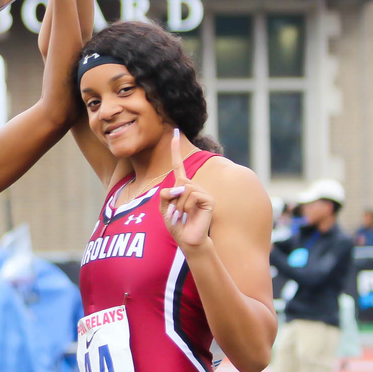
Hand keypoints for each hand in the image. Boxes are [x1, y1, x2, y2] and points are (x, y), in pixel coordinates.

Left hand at [159, 129, 213, 251]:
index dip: (175, 149)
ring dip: (179, 204)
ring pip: (184, 189)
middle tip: (175, 213)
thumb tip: (179, 186)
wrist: (188, 239)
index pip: (178, 165)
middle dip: (172, 199)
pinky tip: (190, 214)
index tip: (174, 132)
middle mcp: (193, 186)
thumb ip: (165, 194)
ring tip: (182, 215)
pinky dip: (186, 205)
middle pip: (178, 182)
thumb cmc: (176, 224)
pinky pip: (192, 195)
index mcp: (181, 186)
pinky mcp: (208, 199)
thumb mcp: (164, 208)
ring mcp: (202, 192)